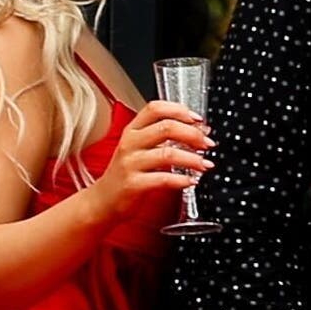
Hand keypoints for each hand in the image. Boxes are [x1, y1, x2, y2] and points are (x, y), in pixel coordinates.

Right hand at [89, 101, 211, 234]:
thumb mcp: (138, 147)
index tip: (198, 119)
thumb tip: (196, 130)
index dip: (179, 110)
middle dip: (193, 134)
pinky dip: (181, 180)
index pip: (156, 108)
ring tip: (205, 164)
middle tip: (207, 143)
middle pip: (166, 127)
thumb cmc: (126, 173)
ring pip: (168, 154)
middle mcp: (130, 143)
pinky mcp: (133, 184)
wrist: (103, 201)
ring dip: (192, 159)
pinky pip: (162, 179)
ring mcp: (130, 163)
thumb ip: (160, 136)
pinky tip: (191, 181)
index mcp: (132, 130)